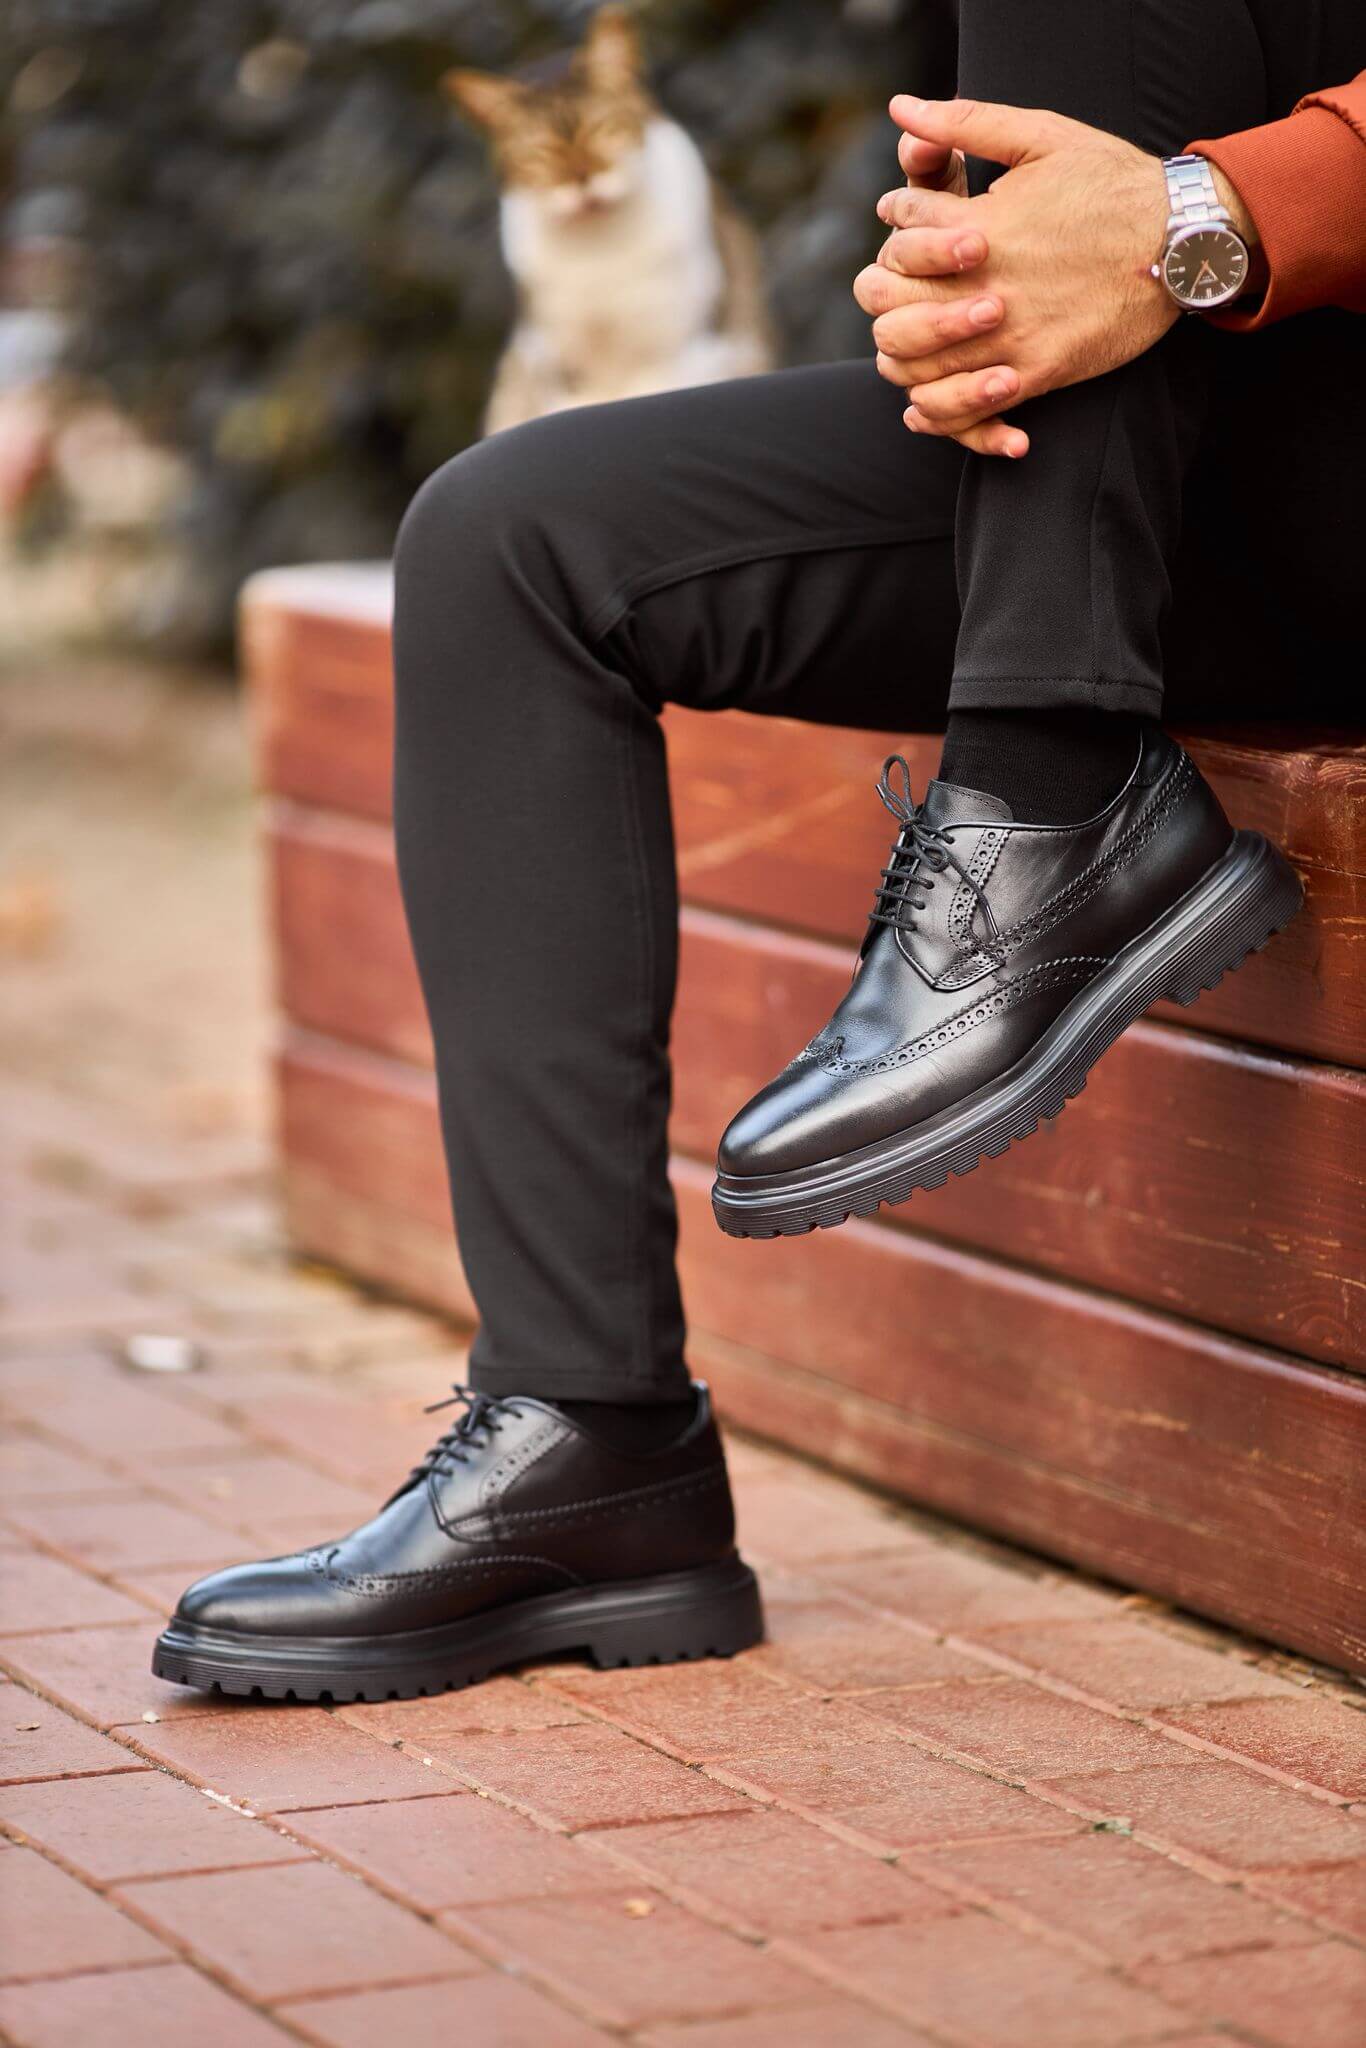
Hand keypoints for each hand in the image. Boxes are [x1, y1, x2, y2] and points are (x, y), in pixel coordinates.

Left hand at [854, 97, 1251, 455]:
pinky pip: (966, 411)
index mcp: (978, 227)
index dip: (899, 224)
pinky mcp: (1035, 374)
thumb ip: (969, 122)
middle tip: (903, 288)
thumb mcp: (1043, 136)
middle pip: (889, 308)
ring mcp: (1009, 338)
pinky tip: (926, 406)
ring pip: (917, 367)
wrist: (1181, 241)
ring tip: (915, 345)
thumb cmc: (1113, 183)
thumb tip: (905, 108)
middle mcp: (985, 287)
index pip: (900, 233)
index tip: (912, 221)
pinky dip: (939, 415)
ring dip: (905, 358)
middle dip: (885, 295)